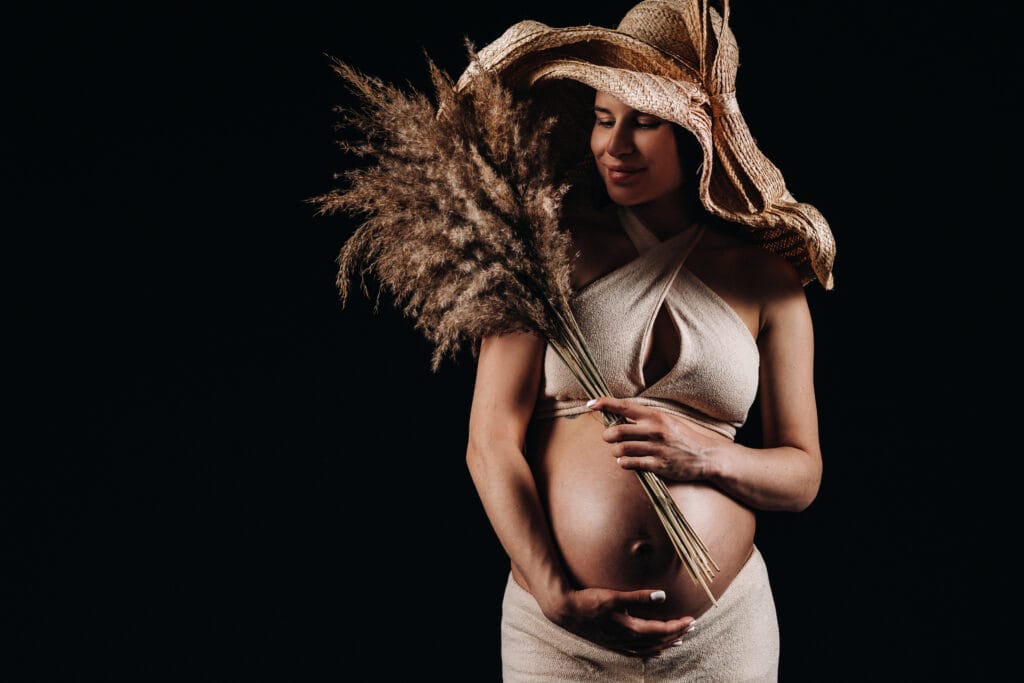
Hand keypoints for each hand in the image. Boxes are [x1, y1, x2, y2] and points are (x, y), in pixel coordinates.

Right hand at [543, 585, 694, 655]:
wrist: (565, 611)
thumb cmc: (588, 601)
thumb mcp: (613, 595)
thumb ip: (638, 597)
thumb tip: (662, 596)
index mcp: (628, 628)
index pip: (660, 630)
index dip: (677, 625)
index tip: (691, 619)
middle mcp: (626, 640)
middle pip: (658, 641)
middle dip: (676, 634)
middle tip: (692, 627)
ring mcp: (619, 644)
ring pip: (649, 648)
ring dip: (666, 644)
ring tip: (680, 639)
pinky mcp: (612, 643)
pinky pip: (636, 652)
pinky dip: (649, 651)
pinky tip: (654, 650)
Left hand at [587, 396, 716, 482]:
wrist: (706, 455)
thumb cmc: (682, 436)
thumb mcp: (666, 420)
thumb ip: (644, 418)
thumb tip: (618, 416)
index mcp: (655, 416)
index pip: (623, 406)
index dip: (604, 403)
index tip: (590, 404)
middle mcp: (654, 430)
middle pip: (617, 431)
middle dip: (607, 435)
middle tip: (608, 437)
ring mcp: (656, 448)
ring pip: (621, 449)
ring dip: (615, 451)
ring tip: (618, 451)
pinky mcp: (658, 465)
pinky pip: (631, 464)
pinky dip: (624, 463)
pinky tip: (625, 461)